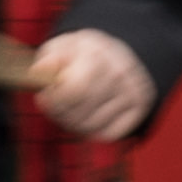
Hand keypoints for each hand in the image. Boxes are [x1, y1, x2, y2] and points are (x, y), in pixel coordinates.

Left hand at [30, 26, 152, 141]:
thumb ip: (47, 60)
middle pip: (80, 114)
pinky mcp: (141, 106)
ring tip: (72, 108)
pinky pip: (109, 134)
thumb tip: (40, 71)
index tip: (44, 96)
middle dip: (60, 115)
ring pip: (92, 127)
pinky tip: (89, 115)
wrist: (113, 53)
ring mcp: (134, 90)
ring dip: (75, 124)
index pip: (74, 91)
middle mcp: (120, 71)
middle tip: (56, 106)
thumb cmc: (78, 54)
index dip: (53, 101)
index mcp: (96, 53)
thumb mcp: (58, 47)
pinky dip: (93, 131)